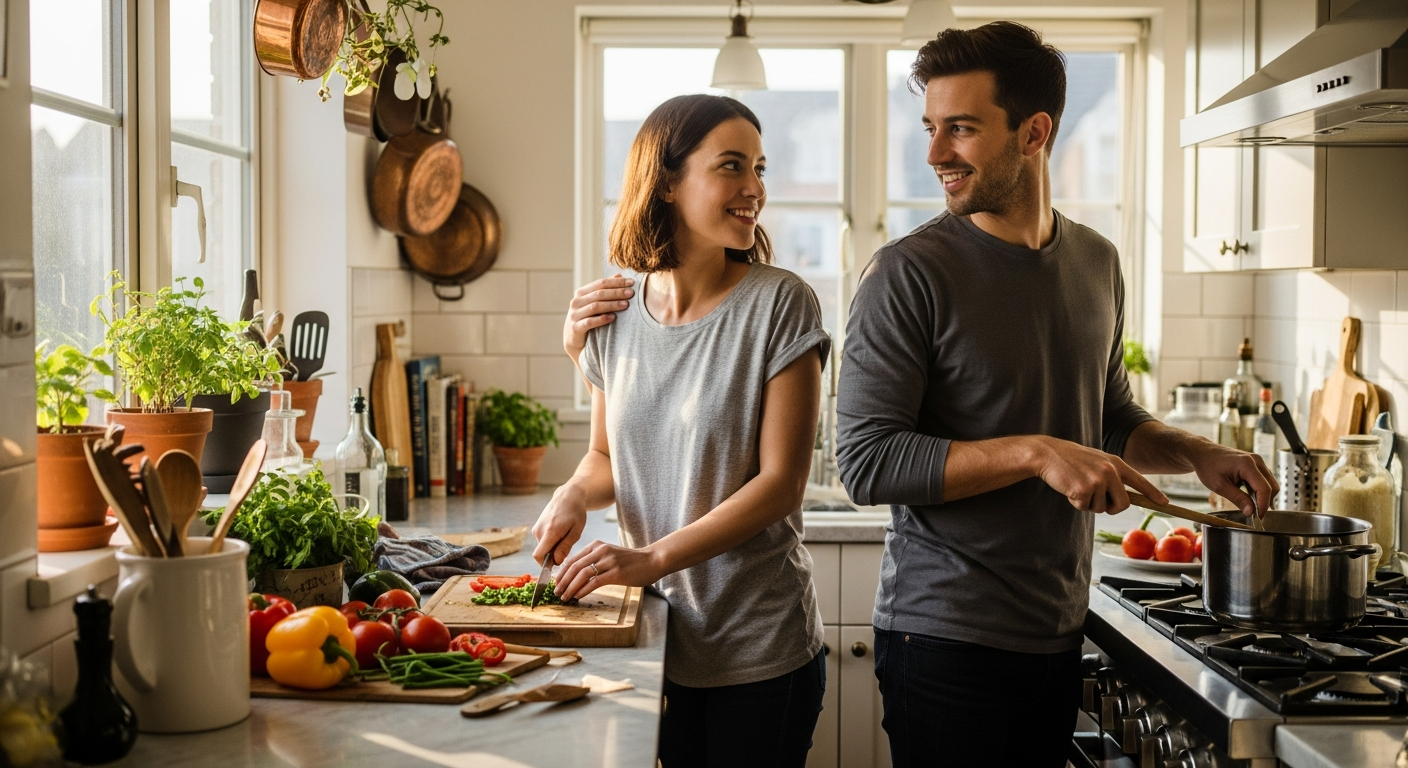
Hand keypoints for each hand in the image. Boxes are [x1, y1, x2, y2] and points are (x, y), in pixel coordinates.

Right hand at [531, 482, 588, 566]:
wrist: (568, 495)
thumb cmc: (575, 512)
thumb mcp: (576, 531)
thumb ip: (565, 547)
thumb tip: (556, 562)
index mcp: (550, 532)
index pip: (538, 556)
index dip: (544, 565)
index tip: (555, 567)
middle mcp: (539, 531)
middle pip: (542, 553)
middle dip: (553, 556)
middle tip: (567, 548)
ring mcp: (536, 528)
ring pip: (543, 547)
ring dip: (552, 548)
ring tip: (565, 537)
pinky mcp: (536, 526)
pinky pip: (542, 540)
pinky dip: (550, 541)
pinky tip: (560, 533)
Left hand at [554, 539, 663, 601]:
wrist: (652, 560)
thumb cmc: (631, 561)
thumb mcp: (609, 555)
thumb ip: (594, 560)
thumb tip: (576, 574)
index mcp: (596, 545)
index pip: (573, 559)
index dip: (561, 573)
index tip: (556, 583)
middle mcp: (601, 551)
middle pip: (574, 567)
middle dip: (563, 581)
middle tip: (556, 592)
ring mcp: (609, 561)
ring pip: (582, 575)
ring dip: (571, 587)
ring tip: (565, 597)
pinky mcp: (616, 573)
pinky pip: (594, 582)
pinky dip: (583, 590)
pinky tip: (578, 596)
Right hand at [563, 275, 634, 361]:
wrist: (574, 340)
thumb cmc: (588, 318)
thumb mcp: (595, 302)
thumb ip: (605, 289)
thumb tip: (619, 275)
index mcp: (582, 293)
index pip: (601, 283)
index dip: (617, 282)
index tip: (632, 282)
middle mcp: (576, 302)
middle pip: (599, 293)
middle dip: (617, 292)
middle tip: (631, 293)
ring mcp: (574, 314)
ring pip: (595, 306)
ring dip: (612, 304)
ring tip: (626, 305)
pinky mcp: (575, 328)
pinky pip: (590, 322)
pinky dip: (602, 319)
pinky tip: (613, 318)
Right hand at [1033, 436, 1168, 512]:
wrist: (1047, 454)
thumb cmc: (1070, 459)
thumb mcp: (1096, 462)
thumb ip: (1111, 475)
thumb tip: (1123, 499)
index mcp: (1115, 463)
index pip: (1139, 481)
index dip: (1153, 494)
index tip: (1165, 503)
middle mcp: (1110, 471)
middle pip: (1123, 504)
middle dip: (1111, 508)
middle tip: (1096, 500)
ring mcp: (1098, 480)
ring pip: (1102, 509)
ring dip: (1089, 504)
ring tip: (1077, 486)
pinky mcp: (1084, 489)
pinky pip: (1085, 508)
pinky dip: (1075, 503)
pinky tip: (1069, 488)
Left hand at [1188, 442, 1277, 517]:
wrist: (1203, 453)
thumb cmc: (1208, 466)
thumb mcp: (1219, 486)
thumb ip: (1238, 499)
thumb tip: (1251, 512)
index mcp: (1247, 464)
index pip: (1264, 489)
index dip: (1263, 505)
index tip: (1258, 517)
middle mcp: (1256, 461)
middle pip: (1272, 487)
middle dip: (1265, 502)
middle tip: (1253, 513)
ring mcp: (1258, 461)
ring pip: (1271, 484)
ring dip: (1263, 496)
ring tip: (1249, 504)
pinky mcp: (1256, 464)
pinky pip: (1265, 480)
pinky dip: (1260, 490)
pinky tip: (1248, 495)